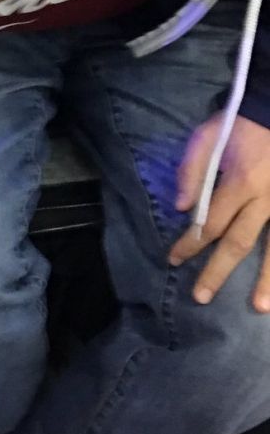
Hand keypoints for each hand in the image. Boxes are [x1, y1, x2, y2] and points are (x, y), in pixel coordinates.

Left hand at [169, 113, 269, 311]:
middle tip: (201, 298)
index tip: (174, 260)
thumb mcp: (207, 137)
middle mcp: (265, 199)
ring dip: (267, 280)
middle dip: (218, 271)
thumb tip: (182, 208)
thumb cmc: (240, 124)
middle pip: (239, 242)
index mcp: (239, 182)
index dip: (190, 243)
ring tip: (259, 308)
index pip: (210, 223)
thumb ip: (192, 171)